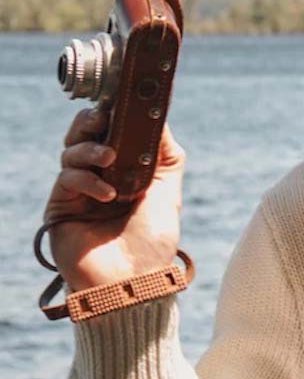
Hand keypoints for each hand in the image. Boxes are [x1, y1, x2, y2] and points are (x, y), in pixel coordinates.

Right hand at [43, 108, 184, 291]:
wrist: (133, 282)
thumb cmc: (153, 241)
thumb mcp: (167, 192)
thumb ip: (164, 155)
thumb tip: (159, 116)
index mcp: (126, 172)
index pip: (114, 133)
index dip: (115, 114)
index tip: (123, 96)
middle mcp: (101, 177)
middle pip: (86, 135)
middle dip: (94, 121)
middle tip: (105, 118)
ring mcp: (79, 191)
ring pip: (72, 150)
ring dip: (89, 148)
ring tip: (109, 158)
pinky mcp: (61, 205)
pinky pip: (67, 177)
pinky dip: (87, 180)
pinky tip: (106, 195)